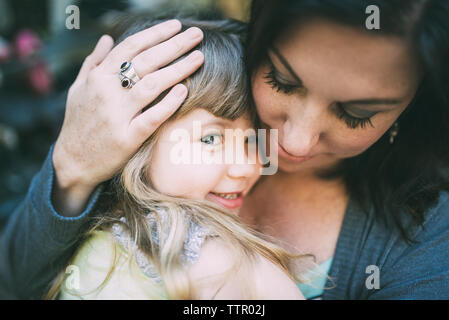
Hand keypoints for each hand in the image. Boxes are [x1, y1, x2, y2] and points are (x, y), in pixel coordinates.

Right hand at [52, 20, 203, 215]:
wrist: (72, 162)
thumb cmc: (78, 124)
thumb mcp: (79, 89)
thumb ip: (94, 62)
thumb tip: (107, 38)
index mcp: (98, 78)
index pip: (130, 47)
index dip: (155, 34)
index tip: (176, 26)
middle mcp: (107, 92)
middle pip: (146, 61)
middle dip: (174, 45)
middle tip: (197, 35)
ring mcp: (117, 115)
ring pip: (152, 85)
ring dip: (178, 69)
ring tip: (199, 57)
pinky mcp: (126, 138)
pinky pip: (151, 118)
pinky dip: (168, 103)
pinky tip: (184, 90)